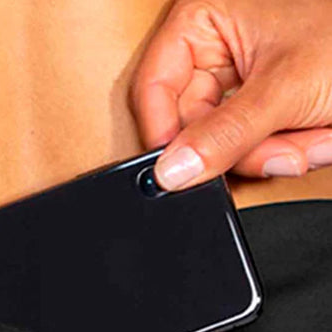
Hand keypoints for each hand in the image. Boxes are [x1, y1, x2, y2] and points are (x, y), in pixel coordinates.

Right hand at [130, 0, 331, 189]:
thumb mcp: (284, 88)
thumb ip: (224, 135)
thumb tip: (173, 170)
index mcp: (205, 20)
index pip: (154, 87)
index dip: (164, 134)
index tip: (177, 172)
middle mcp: (217, 49)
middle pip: (194, 122)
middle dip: (243, 147)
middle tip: (280, 150)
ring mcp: (241, 79)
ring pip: (226, 142)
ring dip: (273, 151)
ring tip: (312, 133)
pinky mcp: (262, 104)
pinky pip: (252, 146)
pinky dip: (287, 149)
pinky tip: (315, 132)